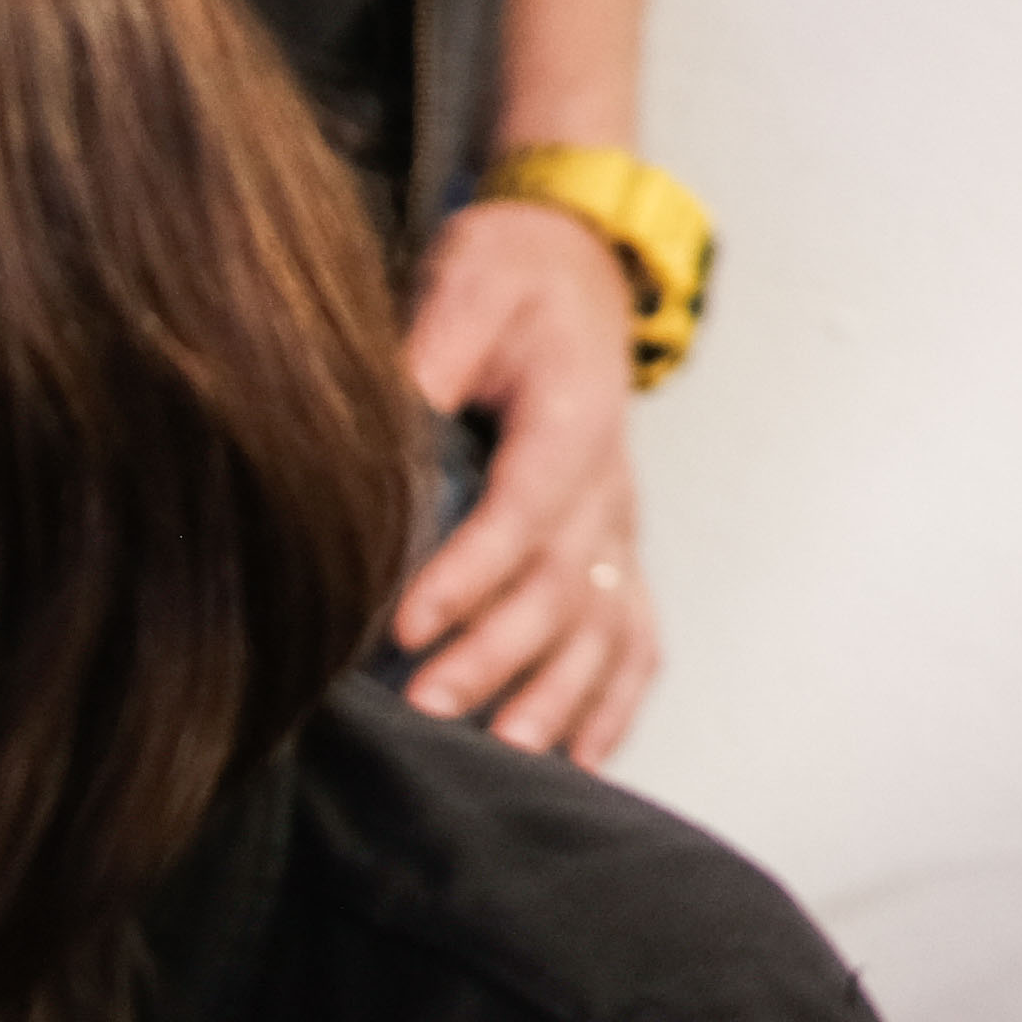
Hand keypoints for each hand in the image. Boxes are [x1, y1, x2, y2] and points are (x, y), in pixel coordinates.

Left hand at [393, 194, 659, 761]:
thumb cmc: (510, 274)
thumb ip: (430, 347)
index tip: (408, 625)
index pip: (524, 512)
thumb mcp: (468, 281)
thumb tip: (388, 406)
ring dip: (560, 696)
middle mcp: (607, 487)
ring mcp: (617, 526)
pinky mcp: (613, 549)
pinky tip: (578, 761)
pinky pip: (633, 637)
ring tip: (507, 755)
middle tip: (429, 705)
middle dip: (499, 654)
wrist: (576, 259)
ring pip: (605, 626)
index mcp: (573, 422)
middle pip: (563, 587)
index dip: (469, 573)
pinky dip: (613, 702)